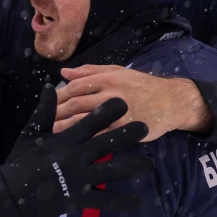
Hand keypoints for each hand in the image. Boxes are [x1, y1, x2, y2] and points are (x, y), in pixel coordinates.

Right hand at [0, 85, 152, 216]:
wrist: (11, 194)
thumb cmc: (20, 160)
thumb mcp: (30, 133)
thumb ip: (44, 110)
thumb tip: (51, 86)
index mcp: (65, 139)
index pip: (90, 120)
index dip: (108, 111)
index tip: (124, 102)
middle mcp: (76, 157)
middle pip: (107, 142)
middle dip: (127, 134)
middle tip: (145, 127)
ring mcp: (80, 179)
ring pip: (112, 171)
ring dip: (132, 166)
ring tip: (150, 164)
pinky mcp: (80, 199)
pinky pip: (105, 200)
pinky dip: (122, 201)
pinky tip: (138, 201)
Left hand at [53, 65, 211, 140]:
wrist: (171, 101)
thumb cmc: (142, 85)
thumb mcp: (117, 72)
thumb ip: (90, 72)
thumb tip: (64, 72)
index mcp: (107, 78)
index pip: (76, 86)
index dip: (59, 96)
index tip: (47, 105)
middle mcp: (111, 93)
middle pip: (77, 103)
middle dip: (58, 113)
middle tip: (44, 122)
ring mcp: (118, 112)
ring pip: (86, 119)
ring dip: (67, 127)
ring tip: (53, 133)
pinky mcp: (126, 128)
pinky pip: (103, 134)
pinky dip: (88, 138)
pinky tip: (77, 144)